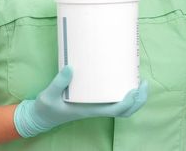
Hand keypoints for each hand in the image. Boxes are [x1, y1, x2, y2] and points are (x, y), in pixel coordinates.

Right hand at [13, 65, 148, 137]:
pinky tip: (125, 80)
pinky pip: (115, 100)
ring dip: (135, 97)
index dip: (129, 102)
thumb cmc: (46, 108)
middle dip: (139, 99)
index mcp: (90, 110)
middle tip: (143, 82)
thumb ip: (58, 83)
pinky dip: (125, 93)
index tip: (134, 89)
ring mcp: (97, 106)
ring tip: (139, 80)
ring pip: (123, 108)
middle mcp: (97, 109)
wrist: (41, 117)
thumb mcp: (48, 95)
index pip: (116, 110)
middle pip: (126, 111)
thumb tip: (70, 68)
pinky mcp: (94, 102)